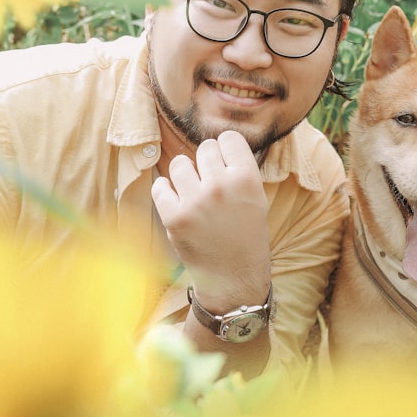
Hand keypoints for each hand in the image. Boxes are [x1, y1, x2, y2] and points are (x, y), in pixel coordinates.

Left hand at [152, 130, 271, 310]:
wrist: (234, 278)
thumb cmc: (247, 235)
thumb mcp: (256, 198)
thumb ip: (238, 170)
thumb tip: (215, 143)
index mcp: (247, 179)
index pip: (228, 138)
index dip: (225, 149)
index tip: (224, 161)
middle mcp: (221, 186)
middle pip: (205, 148)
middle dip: (206, 163)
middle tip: (211, 182)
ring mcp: (195, 201)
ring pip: (180, 163)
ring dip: (185, 174)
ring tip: (193, 191)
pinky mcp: (174, 217)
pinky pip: (160, 186)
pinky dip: (165, 191)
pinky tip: (176, 200)